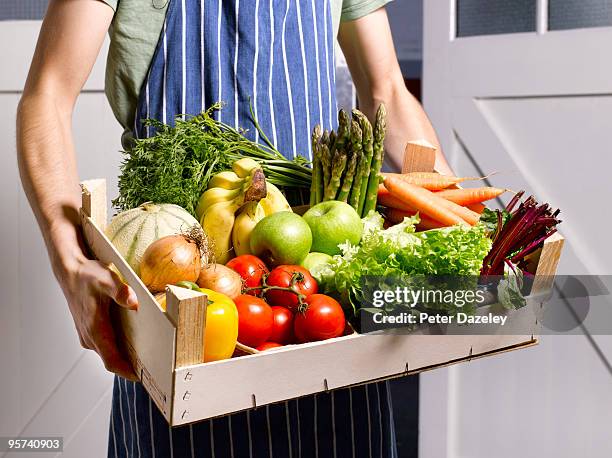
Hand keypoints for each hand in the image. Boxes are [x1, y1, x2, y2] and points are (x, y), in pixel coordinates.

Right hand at [61, 257, 138, 380]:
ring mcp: (88, 335)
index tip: (142, 378)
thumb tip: (133, 302)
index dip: (126, 371)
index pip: (111, 360)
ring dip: (124, 358)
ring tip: (147, 358)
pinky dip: (118, 348)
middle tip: (154, 370)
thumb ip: (120, 291)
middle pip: (112, 360)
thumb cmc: (88, 276)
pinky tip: (134, 342)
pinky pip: (105, 346)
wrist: (70, 272)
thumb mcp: (106, 279)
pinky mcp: (89, 331)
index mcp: (95, 329)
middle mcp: (90, 337)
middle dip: (130, 367)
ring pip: (108, 353)